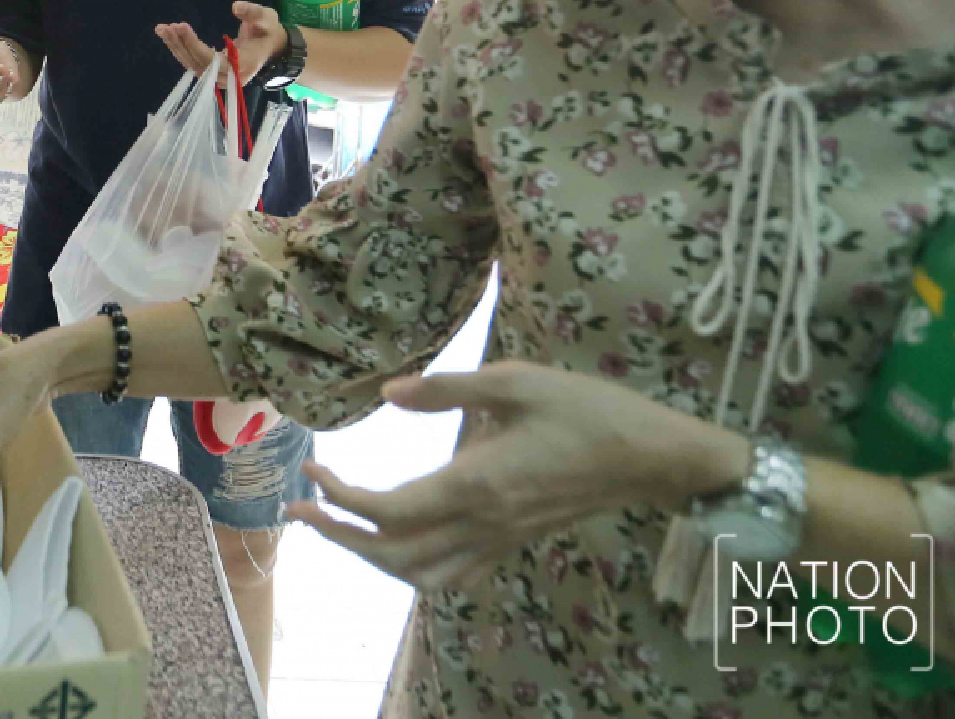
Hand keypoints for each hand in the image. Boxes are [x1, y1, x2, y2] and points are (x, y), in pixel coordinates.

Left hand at [155, 1, 286, 82]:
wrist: (273, 48)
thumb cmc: (269, 32)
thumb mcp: (268, 18)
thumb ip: (254, 13)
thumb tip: (236, 7)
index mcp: (244, 65)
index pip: (212, 60)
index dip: (194, 45)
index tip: (181, 26)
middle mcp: (230, 76)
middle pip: (199, 64)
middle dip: (181, 45)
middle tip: (166, 27)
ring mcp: (221, 78)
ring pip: (194, 65)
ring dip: (177, 48)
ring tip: (162, 29)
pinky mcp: (214, 74)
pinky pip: (195, 63)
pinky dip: (181, 50)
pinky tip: (170, 36)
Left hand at [287, 363, 749, 591]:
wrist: (651, 457)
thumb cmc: (588, 410)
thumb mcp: (518, 380)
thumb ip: (448, 389)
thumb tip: (389, 392)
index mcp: (476, 484)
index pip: (388, 512)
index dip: (340, 500)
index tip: (313, 473)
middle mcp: (483, 522)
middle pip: (394, 555)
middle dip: (341, 537)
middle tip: (303, 510)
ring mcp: (501, 539)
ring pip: (422, 574)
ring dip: (373, 557)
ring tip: (342, 526)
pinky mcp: (515, 541)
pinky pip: (455, 573)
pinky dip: (415, 566)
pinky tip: (401, 537)